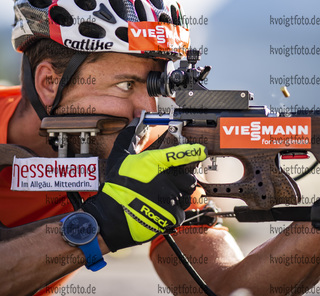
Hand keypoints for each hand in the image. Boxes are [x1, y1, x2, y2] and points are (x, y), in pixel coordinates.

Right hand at [83, 120, 206, 251]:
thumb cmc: (116, 187)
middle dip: (182, 181)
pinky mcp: (172, 215)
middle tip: (171, 183)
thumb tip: (135, 121)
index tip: (200, 151)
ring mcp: (170, 198)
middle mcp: (166, 180)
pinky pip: (181, 212)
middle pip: (188, 178)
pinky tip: (160, 210)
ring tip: (164, 198)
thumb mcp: (119, 157)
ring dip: (179, 196)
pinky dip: (173, 212)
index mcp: (155, 163)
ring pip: (186, 195)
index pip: (179, 154)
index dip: (193, 152)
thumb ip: (130, 138)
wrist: (112, 216)